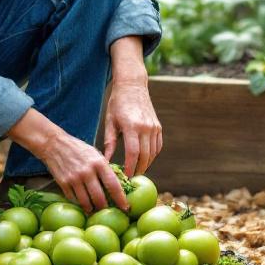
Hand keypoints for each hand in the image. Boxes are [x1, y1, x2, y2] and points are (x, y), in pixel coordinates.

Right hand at [7, 109, 127, 212]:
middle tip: (108, 210)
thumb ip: (105, 168)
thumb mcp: (95, 154)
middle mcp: (87, 171)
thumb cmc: (78, 149)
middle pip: (99, 198)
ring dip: (92, 209)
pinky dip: (79, 203)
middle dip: (105, 207)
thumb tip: (118, 184)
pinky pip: (74, 199)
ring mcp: (74, 178)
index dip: (120, 198)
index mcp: (98, 163)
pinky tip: (82, 203)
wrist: (55, 144)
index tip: (125, 207)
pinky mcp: (63, 183)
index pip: (113, 185)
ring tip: (95, 210)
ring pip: (86, 202)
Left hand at [102, 38, 161, 176]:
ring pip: (153, 153)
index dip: (129, 167)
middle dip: (138, 169)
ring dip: (146, 164)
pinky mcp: (158, 127)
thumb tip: (105, 162)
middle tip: (130, 178)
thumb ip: (109, 143)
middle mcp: (146, 127)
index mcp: (132, 126)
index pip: (133, 153)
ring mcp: (154, 127)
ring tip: (136, 171)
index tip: (124, 177)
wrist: (133, 86)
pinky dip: (152, 155)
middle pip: (145, 156)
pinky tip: (144, 160)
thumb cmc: (117, 103)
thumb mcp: (110, 122)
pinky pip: (158, 146)